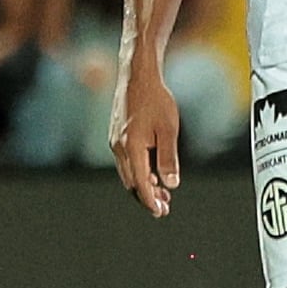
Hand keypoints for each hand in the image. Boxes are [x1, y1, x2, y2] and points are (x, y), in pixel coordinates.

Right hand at [111, 64, 181, 217]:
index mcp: (131, 147)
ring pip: (128, 173)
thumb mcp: (168, 130)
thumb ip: (168, 158)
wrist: (137, 76)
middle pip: (131, 182)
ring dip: (143, 185)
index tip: (160, 211)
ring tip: (162, 194)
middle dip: (147, 197)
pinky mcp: (117, 136)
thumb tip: (171, 184)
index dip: (150, 200)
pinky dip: (139, 172)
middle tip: (163, 209)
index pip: (140, 183)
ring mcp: (115, 141)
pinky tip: (152, 173)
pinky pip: (127, 162)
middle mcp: (119, 147)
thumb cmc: (155, 100)